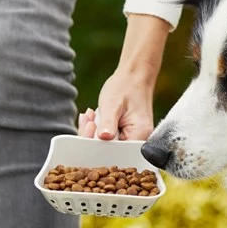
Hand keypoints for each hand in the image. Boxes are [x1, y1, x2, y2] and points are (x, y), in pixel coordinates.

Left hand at [77, 13, 171, 139]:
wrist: (134, 75)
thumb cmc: (126, 86)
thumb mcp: (113, 104)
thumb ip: (108, 123)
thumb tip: (102, 139)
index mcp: (139, 136)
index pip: (115, 152)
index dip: (97, 144)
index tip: (89, 128)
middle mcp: (138, 141)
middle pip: (109, 151)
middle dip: (93, 137)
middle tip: (87, 120)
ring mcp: (131, 138)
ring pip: (105, 145)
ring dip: (93, 131)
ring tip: (89, 116)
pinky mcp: (125, 134)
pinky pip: (107, 137)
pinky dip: (98, 128)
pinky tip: (92, 117)